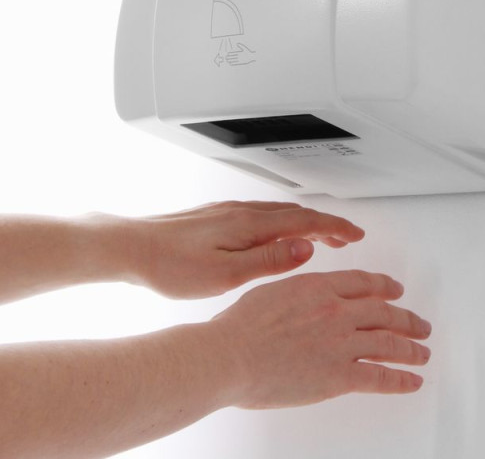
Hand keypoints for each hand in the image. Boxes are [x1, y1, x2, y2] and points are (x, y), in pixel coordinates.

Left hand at [119, 201, 364, 298]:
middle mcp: (243, 212)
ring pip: (280, 212)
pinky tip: (276, 233)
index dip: (336, 226)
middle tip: (346, 237)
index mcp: (251, 225)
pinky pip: (262, 213)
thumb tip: (307, 247)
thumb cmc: (170, 265)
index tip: (356, 233)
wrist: (129, 247)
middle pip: (297, 213)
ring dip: (306, 222)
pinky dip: (283, 222)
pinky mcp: (216, 216)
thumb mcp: (225, 274)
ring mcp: (228, 211)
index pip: (307, 221)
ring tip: (319, 236)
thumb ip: (269, 260)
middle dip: (327, 223)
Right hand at [208, 270, 431, 408]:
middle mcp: (336, 311)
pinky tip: (412, 380)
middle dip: (406, 319)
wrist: (230, 355)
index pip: (364, 284)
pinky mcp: (339, 375)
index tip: (395, 290)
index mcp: (319, 286)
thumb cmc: (240, 328)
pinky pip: (380, 377)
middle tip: (419, 325)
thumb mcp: (273, 291)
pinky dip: (401, 379)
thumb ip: (299, 292)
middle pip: (384, 312)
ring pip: (388, 343)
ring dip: (411, 349)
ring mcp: (341, 343)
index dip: (384, 287)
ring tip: (422, 353)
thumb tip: (307, 296)